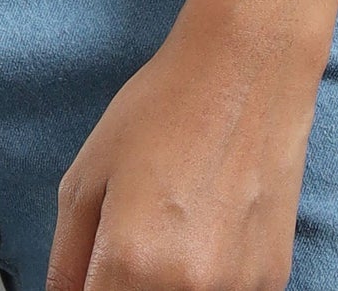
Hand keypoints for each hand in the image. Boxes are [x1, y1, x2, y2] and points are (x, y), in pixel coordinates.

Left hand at [44, 9, 323, 290]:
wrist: (247, 69)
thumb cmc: (161, 110)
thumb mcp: (86, 175)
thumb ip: (67, 259)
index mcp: (131, 261)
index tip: (95, 273)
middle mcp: (187, 289)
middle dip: (125, 285)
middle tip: (134, 244)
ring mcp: (236, 289)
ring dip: (168, 284)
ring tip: (173, 230)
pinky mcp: (271, 281)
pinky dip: (208, 279)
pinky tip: (210, 231)